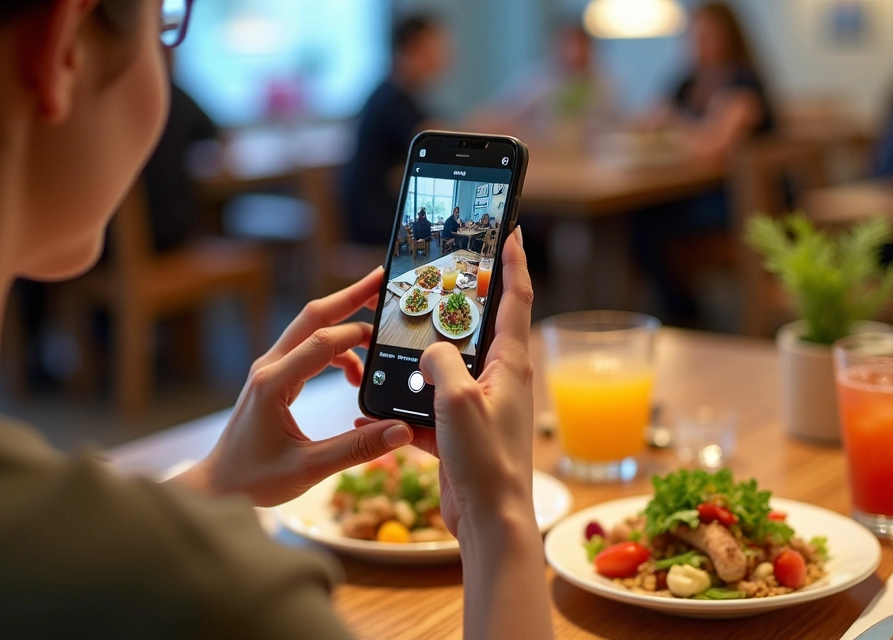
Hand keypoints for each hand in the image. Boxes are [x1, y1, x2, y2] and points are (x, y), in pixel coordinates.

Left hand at [181, 269, 414, 506]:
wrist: (217, 486)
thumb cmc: (253, 480)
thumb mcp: (309, 470)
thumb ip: (357, 449)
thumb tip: (400, 431)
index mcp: (273, 384)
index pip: (321, 343)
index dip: (357, 333)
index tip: (388, 333)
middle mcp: (269, 367)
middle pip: (313, 316)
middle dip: (350, 296)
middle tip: (382, 280)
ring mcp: (269, 369)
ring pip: (310, 328)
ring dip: (344, 325)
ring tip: (377, 339)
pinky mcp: (272, 377)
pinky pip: (307, 349)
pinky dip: (335, 351)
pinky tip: (354, 375)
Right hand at [357, 226, 535, 536]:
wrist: (490, 522)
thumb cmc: (485, 461)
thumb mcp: (458, 400)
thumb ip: (441, 362)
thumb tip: (430, 350)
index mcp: (510, 364)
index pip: (516, 298)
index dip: (514, 261)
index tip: (512, 231)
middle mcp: (500, 380)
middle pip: (479, 328)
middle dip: (459, 303)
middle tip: (440, 276)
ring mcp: (480, 406)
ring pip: (448, 369)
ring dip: (422, 360)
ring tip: (397, 343)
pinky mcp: (460, 433)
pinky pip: (429, 410)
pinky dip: (404, 410)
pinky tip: (375, 414)